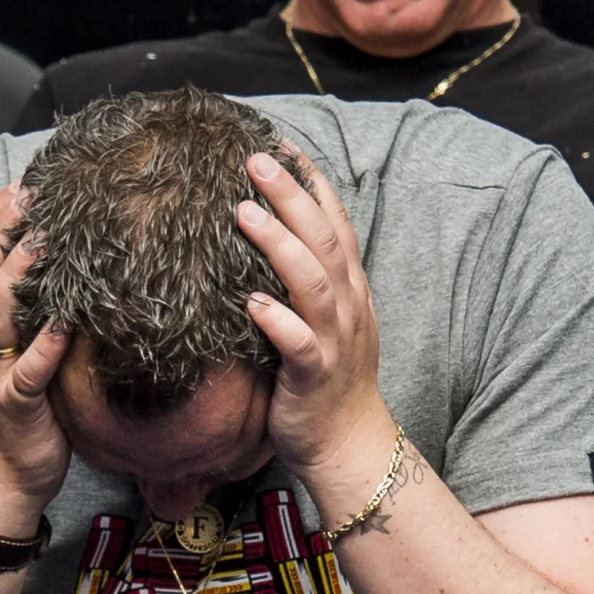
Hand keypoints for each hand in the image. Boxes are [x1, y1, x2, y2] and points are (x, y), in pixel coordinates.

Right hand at [0, 180, 72, 520]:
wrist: (4, 476)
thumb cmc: (30, 410)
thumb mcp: (33, 351)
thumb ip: (46, 312)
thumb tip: (87, 268)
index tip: (25, 179)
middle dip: (4, 229)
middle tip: (32, 190)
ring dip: (17, 274)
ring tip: (43, 242)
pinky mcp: (17, 404)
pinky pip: (27, 372)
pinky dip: (43, 345)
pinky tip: (63, 323)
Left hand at [233, 146, 394, 501]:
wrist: (350, 446)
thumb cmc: (326, 384)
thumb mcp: (325, 323)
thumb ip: (306, 283)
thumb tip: (270, 243)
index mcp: (349, 290)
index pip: (334, 224)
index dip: (311, 183)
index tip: (282, 146)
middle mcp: (347, 307)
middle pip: (322, 239)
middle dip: (290, 195)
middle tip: (255, 159)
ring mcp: (334, 340)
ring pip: (312, 281)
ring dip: (279, 243)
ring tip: (243, 211)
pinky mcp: (313, 375)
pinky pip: (298, 342)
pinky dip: (277, 319)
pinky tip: (251, 301)